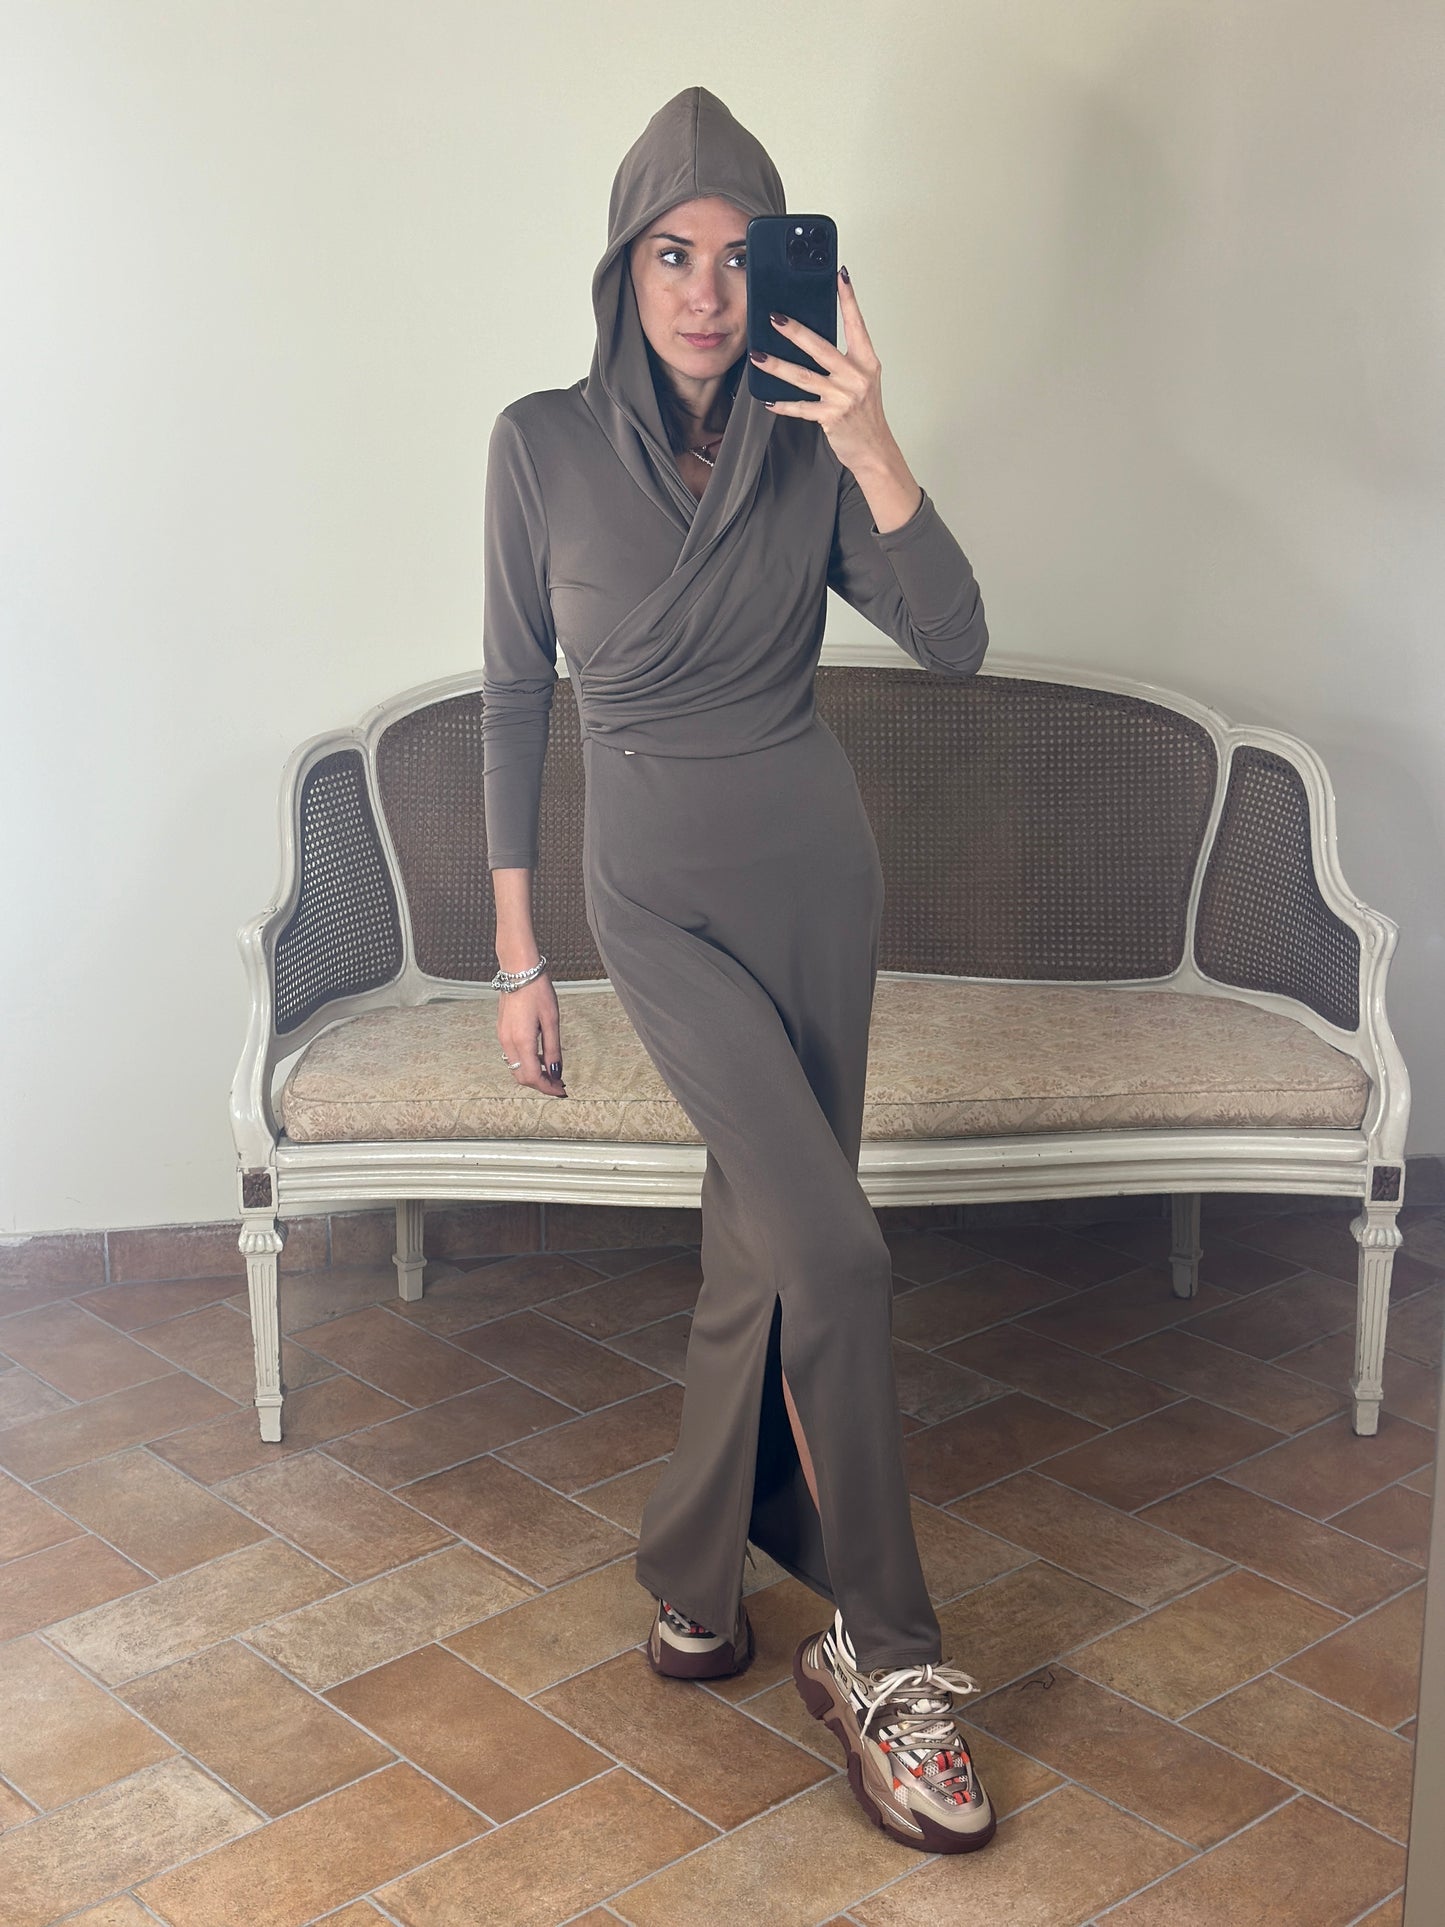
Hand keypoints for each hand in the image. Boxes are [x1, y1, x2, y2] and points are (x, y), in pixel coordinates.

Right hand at [497, 975, 567, 1096]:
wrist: (518, 971)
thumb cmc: (538, 991)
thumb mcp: (551, 1021)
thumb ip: (553, 1049)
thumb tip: (556, 1072)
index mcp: (522, 1041)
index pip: (532, 1077)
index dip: (547, 1088)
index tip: (562, 1090)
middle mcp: (508, 1042)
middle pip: (521, 1077)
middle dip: (540, 1084)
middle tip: (559, 1084)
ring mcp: (502, 1037)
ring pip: (515, 1068)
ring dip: (533, 1074)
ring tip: (552, 1071)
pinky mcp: (501, 1031)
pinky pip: (512, 1056)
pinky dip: (526, 1062)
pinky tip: (540, 1057)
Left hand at [749, 268, 897, 477]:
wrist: (875, 450)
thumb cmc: (866, 415)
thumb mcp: (862, 381)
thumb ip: (842, 361)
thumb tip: (812, 341)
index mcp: (866, 362)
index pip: (857, 324)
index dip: (848, 299)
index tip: (840, 277)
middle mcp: (856, 376)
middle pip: (820, 347)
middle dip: (795, 331)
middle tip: (774, 317)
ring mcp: (843, 396)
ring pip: (803, 376)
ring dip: (777, 365)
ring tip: (758, 356)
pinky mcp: (831, 416)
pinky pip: (801, 408)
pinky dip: (783, 405)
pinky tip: (768, 400)